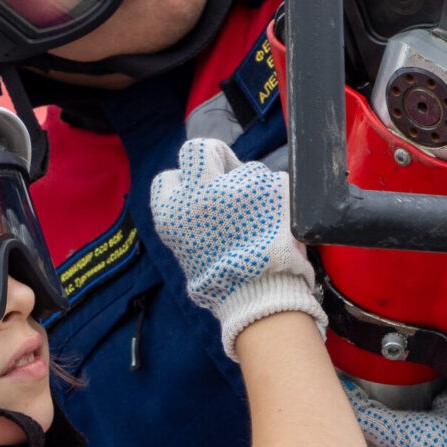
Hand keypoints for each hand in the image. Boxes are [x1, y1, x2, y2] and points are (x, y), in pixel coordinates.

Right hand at [148, 137, 325, 357]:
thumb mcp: (187, 252)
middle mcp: (199, 192)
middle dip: (214, 158)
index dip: (184, 183)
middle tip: (228, 177)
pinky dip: (278, 198)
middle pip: (198, 149)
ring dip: (252, 187)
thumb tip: (195, 202)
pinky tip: (278, 221)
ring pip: (245, 169)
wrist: (260, 297)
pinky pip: (274, 182)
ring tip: (261, 220)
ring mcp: (236, 186)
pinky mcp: (270, 187)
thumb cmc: (221, 284)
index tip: (197, 192)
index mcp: (173, 212)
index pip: (168, 178)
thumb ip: (187, 221)